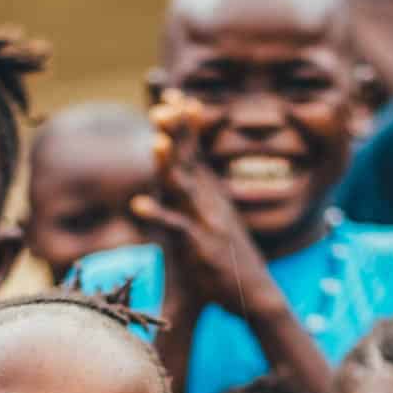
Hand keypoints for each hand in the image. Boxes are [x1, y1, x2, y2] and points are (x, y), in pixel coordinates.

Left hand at [131, 92, 278, 316]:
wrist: (255, 296)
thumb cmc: (229, 260)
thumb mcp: (215, 220)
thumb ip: (201, 197)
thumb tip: (186, 175)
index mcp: (212, 195)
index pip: (195, 152)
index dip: (185, 124)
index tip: (172, 96)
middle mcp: (211, 203)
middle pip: (191, 160)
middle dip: (178, 131)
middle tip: (163, 103)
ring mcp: (207, 223)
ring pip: (185, 188)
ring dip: (169, 164)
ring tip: (155, 142)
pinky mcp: (200, 248)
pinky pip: (176, 228)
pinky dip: (157, 215)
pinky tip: (137, 205)